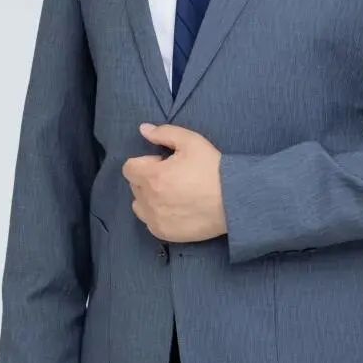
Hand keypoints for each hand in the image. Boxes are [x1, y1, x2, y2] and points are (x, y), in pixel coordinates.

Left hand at [122, 123, 226, 243]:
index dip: (146, 162)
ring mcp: (155, 219)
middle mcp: (148, 200)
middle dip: (148, 178)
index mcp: (152, 176)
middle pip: (134, 185)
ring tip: (172, 194)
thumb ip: (163, 133)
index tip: (164, 163)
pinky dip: (157, 214)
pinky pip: (149, 222)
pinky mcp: (164, 233)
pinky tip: (176, 209)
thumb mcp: (191, 141)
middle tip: (172, 177)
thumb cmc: (212, 169)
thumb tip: (143, 129)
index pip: (129, 168)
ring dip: (148, 197)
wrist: (233, 200)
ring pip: (139, 205)